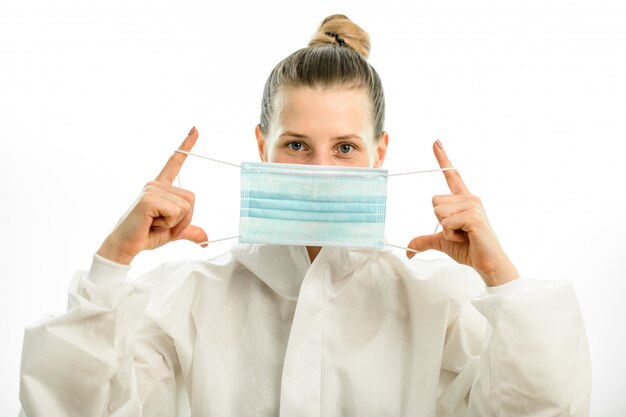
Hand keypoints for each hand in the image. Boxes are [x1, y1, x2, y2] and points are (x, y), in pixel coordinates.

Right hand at [97, 127, 207, 264]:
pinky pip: (176, 212)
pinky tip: (151, 223)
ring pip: (186, 207)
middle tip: (163, 224)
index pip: (175, 163)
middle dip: (184, 219)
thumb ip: (189, 230)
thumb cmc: (146, 235)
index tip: (195, 129)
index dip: (186, 146)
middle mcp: (156, 184)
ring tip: (155, 224)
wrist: (125, 246)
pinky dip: (169, 224)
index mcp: (161, 187)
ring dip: (176, 223)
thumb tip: (205, 240)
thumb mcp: (173, 232)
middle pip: (192, 198)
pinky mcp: (148, 198)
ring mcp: (151, 189)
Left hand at [406, 140, 517, 285]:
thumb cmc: (470, 249)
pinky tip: (466, 237)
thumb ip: (426, 240)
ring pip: (439, 211)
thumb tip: (408, 249)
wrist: (488, 264)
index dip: (443, 159)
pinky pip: (446, 222)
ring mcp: (473, 205)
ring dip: (446, 230)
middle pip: (434, 201)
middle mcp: (470, 198)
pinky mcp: (474, 216)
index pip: (452, 176)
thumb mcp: (442, 242)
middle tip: (458, 232)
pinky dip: (450, 235)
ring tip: (463, 235)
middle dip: (440, 221)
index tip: (436, 142)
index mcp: (463, 200)